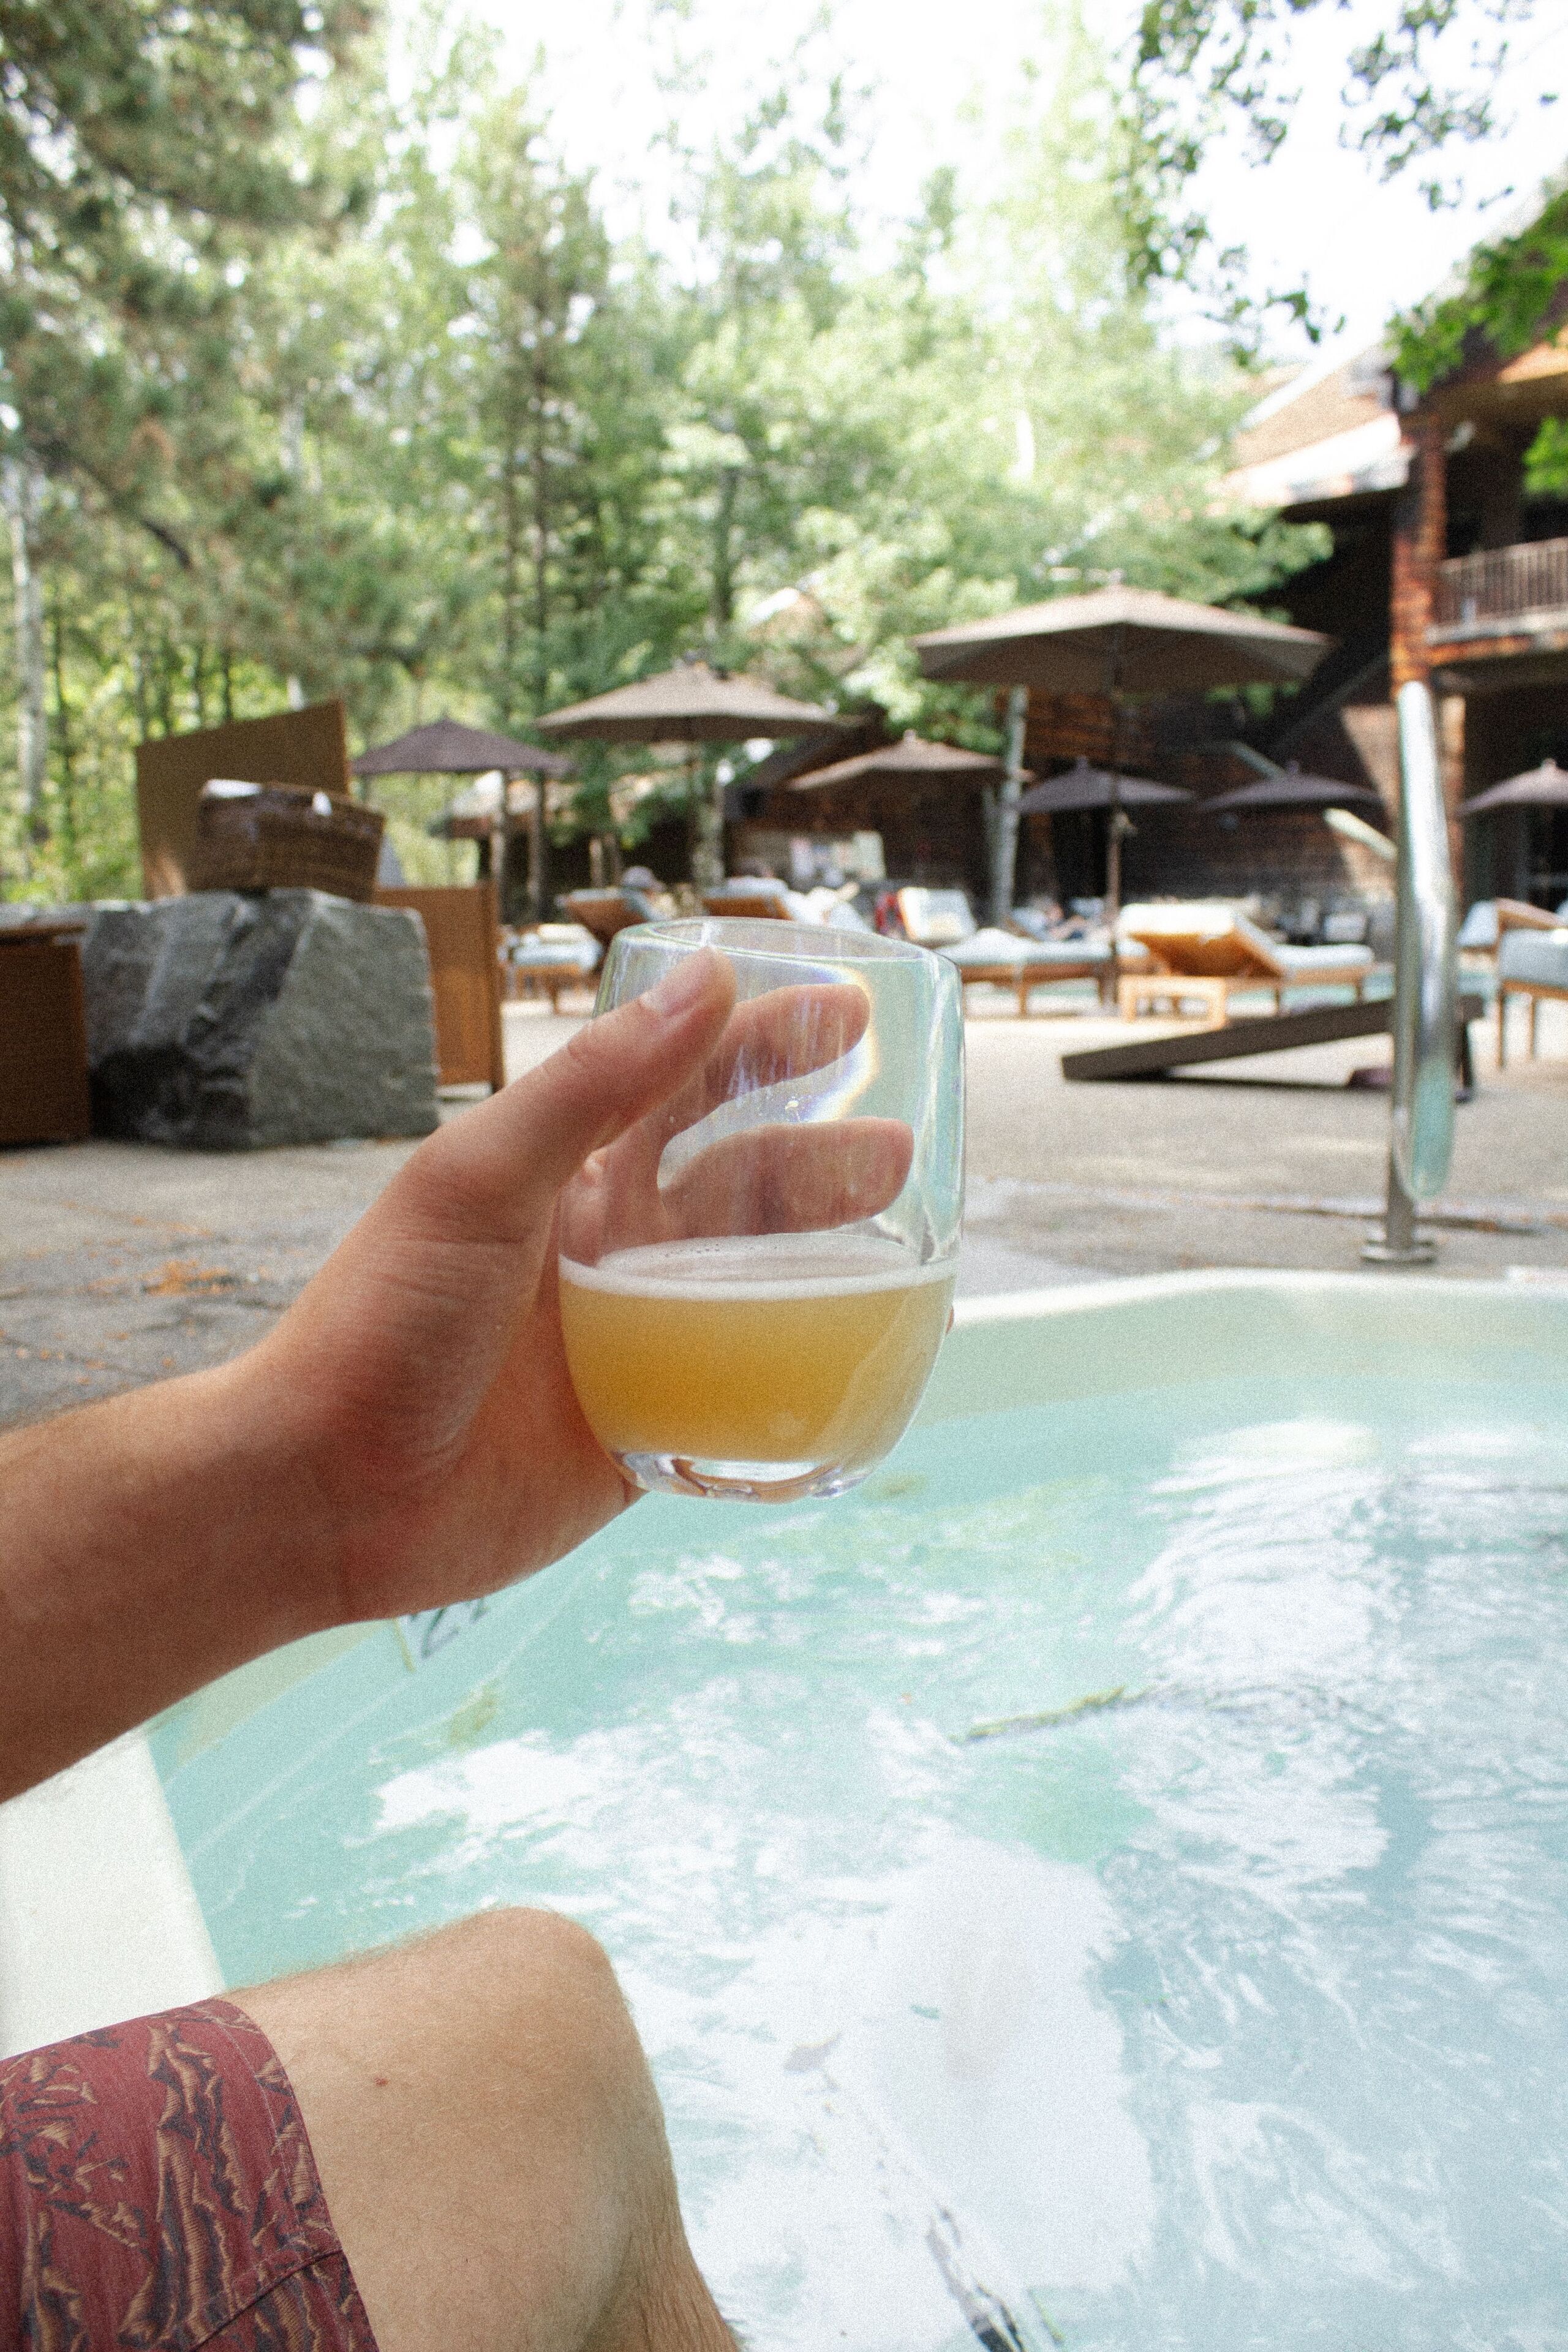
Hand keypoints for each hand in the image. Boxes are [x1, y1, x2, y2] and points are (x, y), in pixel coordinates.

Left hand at [247, 950, 907, 1625]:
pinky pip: (740, 1405)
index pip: (682, 1089)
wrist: (328, 1493)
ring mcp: (626, 1347)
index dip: (762, 1043)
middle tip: (900, 1151)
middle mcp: (603, 1254)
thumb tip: (702, 981)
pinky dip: (799, 1386)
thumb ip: (589, 1088)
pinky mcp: (638, 1437)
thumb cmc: (381, 1322)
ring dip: (827, 1268)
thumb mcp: (477, 1182)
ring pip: (752, 1292)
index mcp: (563, 1180)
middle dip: (820, 1164)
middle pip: (737, 1190)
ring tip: (904, 1256)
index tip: (848, 1014)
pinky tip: (864, 1374)